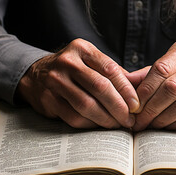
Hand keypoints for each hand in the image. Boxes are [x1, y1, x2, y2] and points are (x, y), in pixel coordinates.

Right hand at [16, 38, 139, 128]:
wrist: (35, 75)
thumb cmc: (73, 70)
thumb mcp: (90, 61)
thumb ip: (113, 72)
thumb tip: (140, 89)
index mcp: (82, 49)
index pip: (110, 69)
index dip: (126, 90)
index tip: (137, 105)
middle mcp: (67, 62)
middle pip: (100, 87)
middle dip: (119, 107)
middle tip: (130, 120)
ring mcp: (55, 81)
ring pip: (87, 105)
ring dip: (106, 119)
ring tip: (118, 125)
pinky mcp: (48, 100)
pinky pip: (74, 117)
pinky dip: (91, 124)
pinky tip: (100, 125)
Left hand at [132, 40, 175, 130]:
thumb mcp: (166, 68)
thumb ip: (144, 75)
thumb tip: (120, 81)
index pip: (160, 70)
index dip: (144, 91)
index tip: (133, 106)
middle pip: (171, 88)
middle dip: (151, 108)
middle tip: (138, 121)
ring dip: (163, 118)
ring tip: (150, 125)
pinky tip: (166, 127)